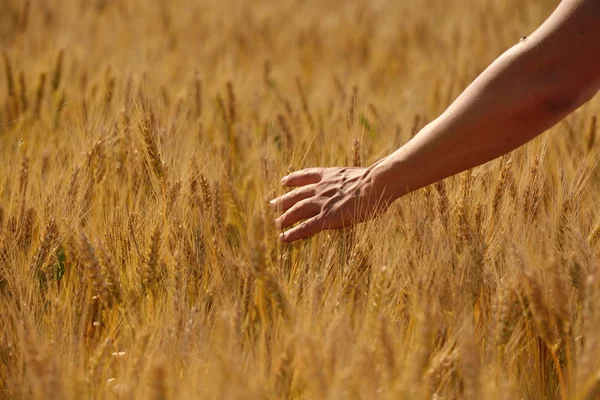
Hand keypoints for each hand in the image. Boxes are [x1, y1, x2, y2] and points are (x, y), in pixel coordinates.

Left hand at [270, 166, 394, 241]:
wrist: (376, 183)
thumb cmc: (376, 180)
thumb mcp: (359, 176)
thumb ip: (351, 181)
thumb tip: (358, 186)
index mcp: (329, 176)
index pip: (307, 176)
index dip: (294, 179)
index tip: (284, 182)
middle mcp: (321, 188)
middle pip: (297, 195)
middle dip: (283, 201)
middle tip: (271, 205)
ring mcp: (322, 203)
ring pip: (297, 211)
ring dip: (284, 218)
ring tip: (275, 225)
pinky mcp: (327, 218)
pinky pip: (306, 227)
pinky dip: (294, 233)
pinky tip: (284, 238)